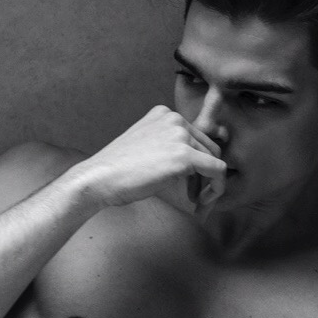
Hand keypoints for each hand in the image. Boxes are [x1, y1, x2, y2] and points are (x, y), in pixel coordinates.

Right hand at [73, 105, 226, 208]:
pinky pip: (218, 171)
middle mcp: (175, 118)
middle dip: (205, 175)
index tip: (188, 186)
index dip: (197, 164)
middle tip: (193, 197)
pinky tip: (200, 203)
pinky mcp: (184, 156)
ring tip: (194, 202)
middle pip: (209, 148)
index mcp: (165, 114)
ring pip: (216, 160)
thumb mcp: (146, 148)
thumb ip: (168, 147)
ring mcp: (180, 135)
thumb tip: (196, 165)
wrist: (100, 179)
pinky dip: (216, 189)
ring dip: (209, 185)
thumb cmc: (118, 171)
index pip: (196, 137)